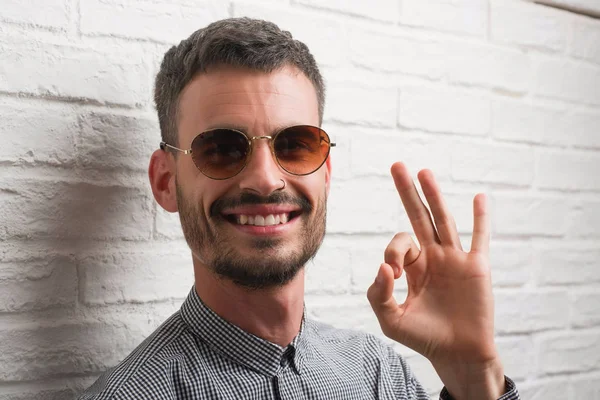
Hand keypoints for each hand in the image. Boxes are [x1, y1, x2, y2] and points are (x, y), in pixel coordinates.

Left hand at [367, 162, 504, 398]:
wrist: (457, 354)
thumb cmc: (424, 338)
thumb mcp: (390, 319)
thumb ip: (378, 294)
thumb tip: (385, 267)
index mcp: (414, 267)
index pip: (399, 244)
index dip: (393, 252)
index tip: (395, 274)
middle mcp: (434, 257)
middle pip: (419, 217)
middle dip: (408, 192)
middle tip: (397, 165)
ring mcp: (456, 260)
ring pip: (444, 221)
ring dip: (435, 196)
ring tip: (424, 172)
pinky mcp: (477, 267)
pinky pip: (480, 238)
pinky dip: (481, 218)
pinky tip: (480, 197)